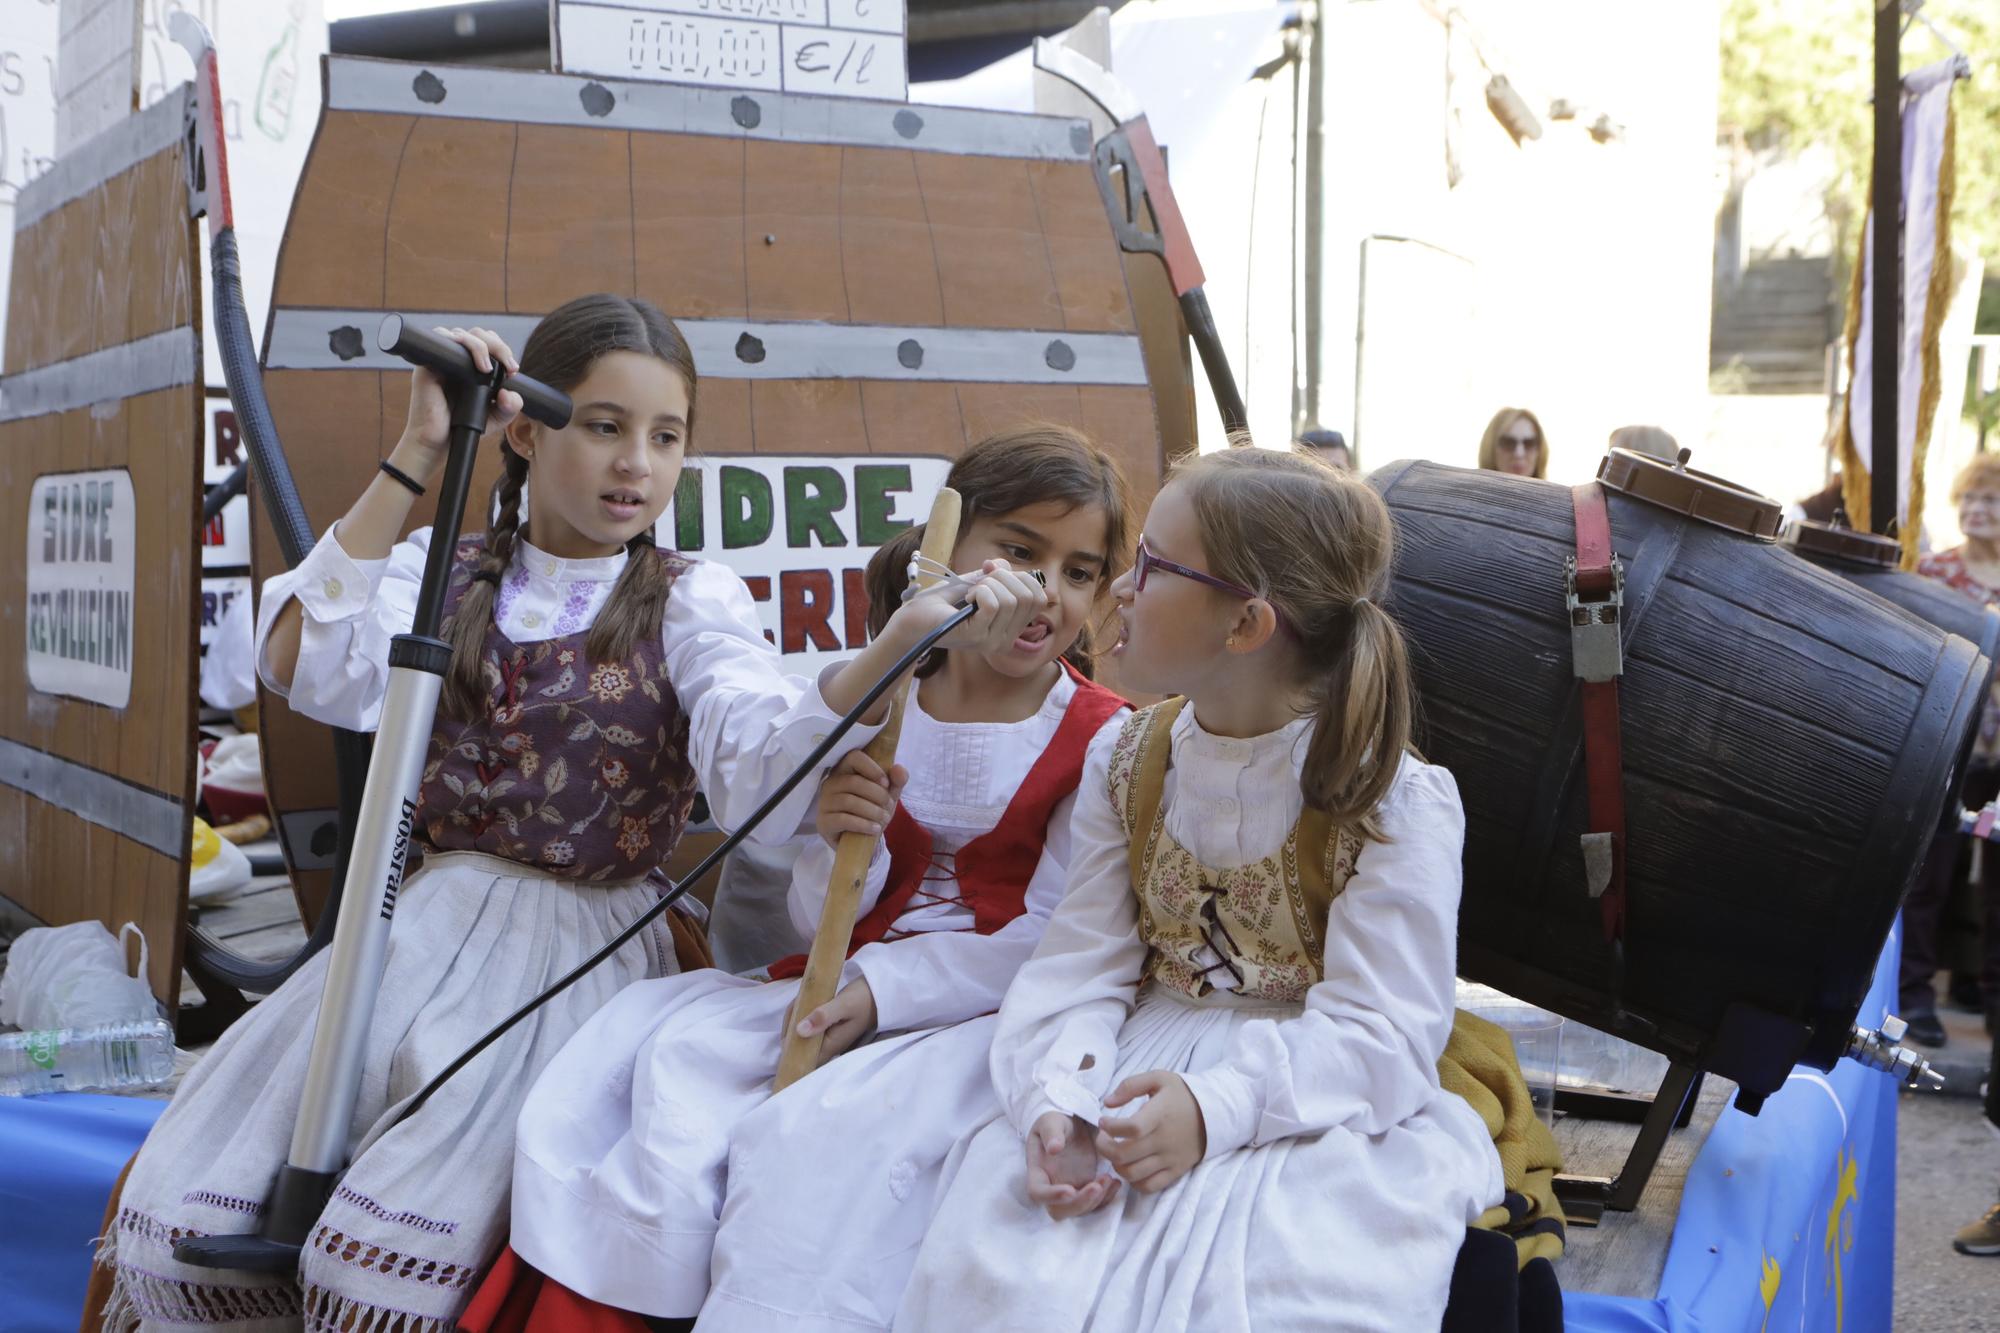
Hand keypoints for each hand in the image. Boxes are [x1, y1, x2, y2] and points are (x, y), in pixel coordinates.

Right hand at [390, 326, 524, 483]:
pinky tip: (471, 362)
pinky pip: (440, 338)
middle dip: (498, 345)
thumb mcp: (496, 417)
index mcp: (472, 365)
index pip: (488, 342)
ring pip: (461, 333)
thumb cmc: (463, 426)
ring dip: (479, 344)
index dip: (503, 350)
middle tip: (508, 368)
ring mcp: (441, 359)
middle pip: (477, 333)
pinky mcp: (427, 364)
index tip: (513, 371)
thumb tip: (510, 393)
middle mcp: (457, 359)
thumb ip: (511, 406)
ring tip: (487, 368)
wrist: (438, 443)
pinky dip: (457, 342)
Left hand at [789, 976, 876, 1066]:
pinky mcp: (826, 1026)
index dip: (790, 1049)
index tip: (785, 1031)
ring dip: (795, 1017)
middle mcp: (827, 1045)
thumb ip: (823, 1017)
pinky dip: (801, 1013)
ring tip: (801, 999)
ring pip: (801, 1033)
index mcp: (831, 1045)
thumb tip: (799, 1031)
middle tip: (795, 1005)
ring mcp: (827, 1036)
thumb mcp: (844, 1005)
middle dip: (790, 1027)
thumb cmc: (864, 999)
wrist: (879, 991)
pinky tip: (805, 1000)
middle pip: (799, 1045)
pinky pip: (807, 1024)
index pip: (803, 1058)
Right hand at [815, 750, 906, 847]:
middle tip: (888, 806)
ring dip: (872, 811)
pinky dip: (863, 824)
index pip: (854, 757)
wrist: (860, 841)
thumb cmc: (871, 811)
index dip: (872, 768)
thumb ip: (896, 781)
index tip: (886, 783)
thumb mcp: (887, 796)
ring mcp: (824, 803)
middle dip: (877, 795)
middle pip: (854, 782)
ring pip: (849, 801)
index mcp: (845, 771)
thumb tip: (899, 769)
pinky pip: (843, 820)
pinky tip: (874, 829)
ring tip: (884, 819)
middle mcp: (830, 783)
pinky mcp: (823, 822)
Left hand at [890, 559, 1052, 656]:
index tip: (995, 574)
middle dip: (1004, 578)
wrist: (915, 618)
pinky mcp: (976, 636)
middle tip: (980, 583)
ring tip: (970, 593)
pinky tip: (965, 599)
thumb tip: (1000, 565)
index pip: (1040, 597)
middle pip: (1029, 597)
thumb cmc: (945, 602)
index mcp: (1012, 628)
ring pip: (1011, 599)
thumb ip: (997, 573)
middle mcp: (1007, 639)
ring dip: (987, 585)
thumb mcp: (978, 582)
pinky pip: (992, 604)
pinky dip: (978, 591)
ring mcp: (993, 641)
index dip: (1021, 577)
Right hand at [1026, 1112, 1120, 1219]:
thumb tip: (1053, 1148)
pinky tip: (1115, 1182)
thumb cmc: (1056, 1121)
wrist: (1072, 1122)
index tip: (1070, 1190)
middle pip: (1059, 1210)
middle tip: (1097, 1185)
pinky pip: (1095, 1203)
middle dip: (1080, 1203)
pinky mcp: (1085, 1188)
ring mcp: (1069, 1189)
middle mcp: (1051, 1185)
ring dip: (1095, 1200)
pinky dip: (1106, 1198)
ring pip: (1079, 1209)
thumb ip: (1051, 1133)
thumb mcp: (1051, 1120)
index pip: (1037, 1192)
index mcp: (1038, 1170)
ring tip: (1109, 1179)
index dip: (1052, 1196)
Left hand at [1095, 1071, 1205, 1194]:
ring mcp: (1170, 1159)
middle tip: (1103, 1138)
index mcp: (1160, 1115)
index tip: (1104, 1121)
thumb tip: (1107, 1102)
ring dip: (1116, 1165)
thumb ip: (1130, 1085)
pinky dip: (1134, 1181)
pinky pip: (1149, 1186)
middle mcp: (1164, 1140)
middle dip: (1104, 1148)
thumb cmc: (1182, 1095)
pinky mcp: (1175, 1171)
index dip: (1110, 1127)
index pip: (1131, 1128)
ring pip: (1132, 1174)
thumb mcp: (1158, 1078)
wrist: (1216, 1114)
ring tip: (1115, 1152)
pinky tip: (1130, 1166)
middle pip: (1124, 1155)